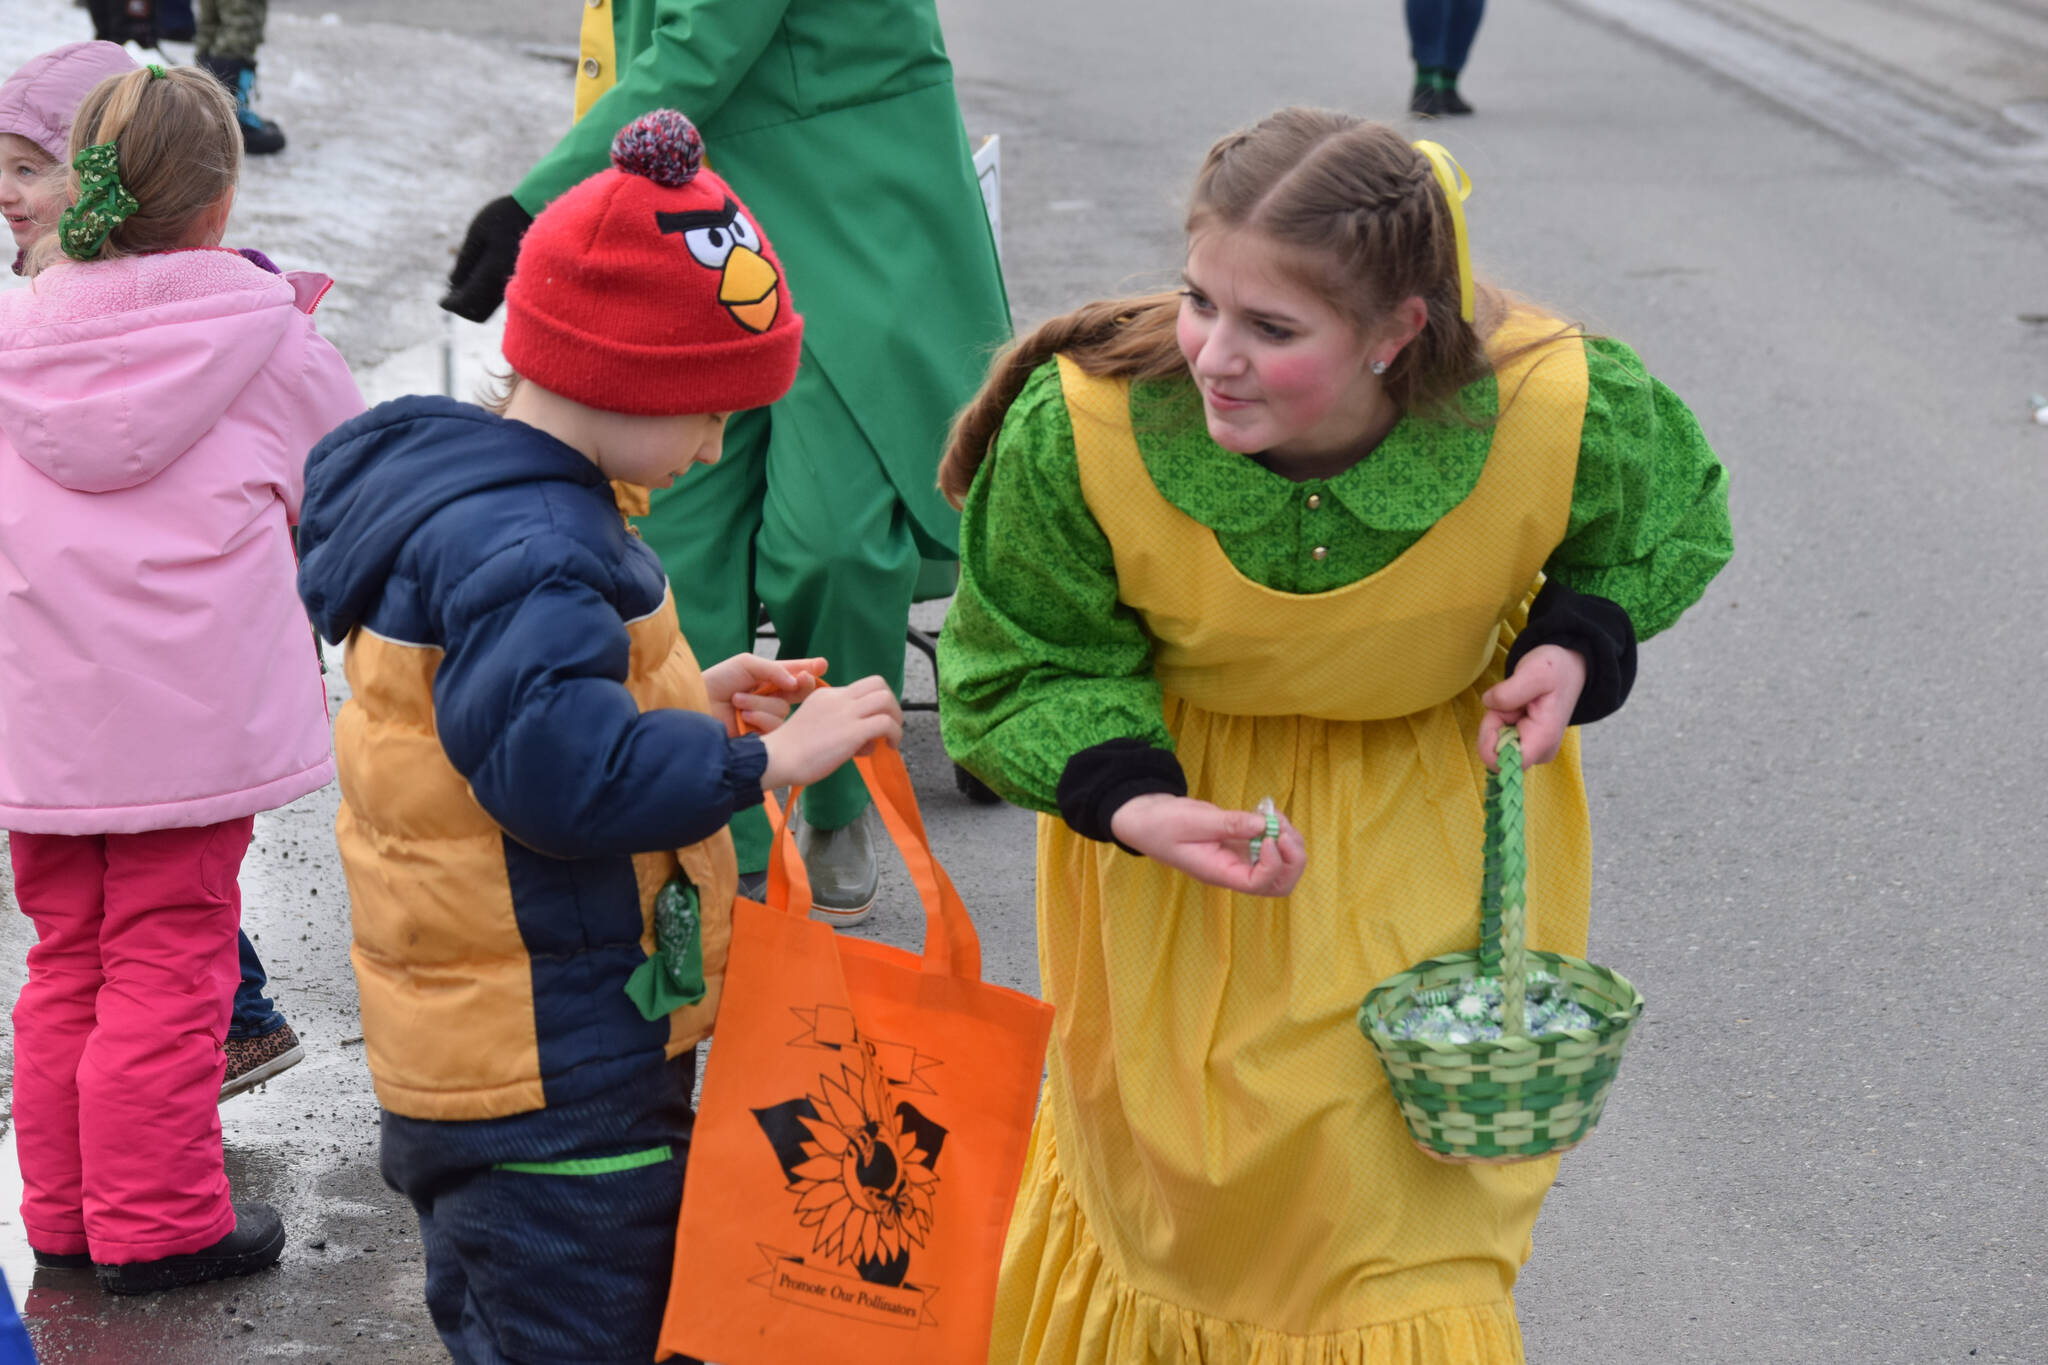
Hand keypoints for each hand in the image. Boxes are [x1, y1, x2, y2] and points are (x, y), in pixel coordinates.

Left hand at [441, 195, 533, 322]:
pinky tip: (476, 278)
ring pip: (489, 307)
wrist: (537, 209)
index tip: (442, 300)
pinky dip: (483, 295)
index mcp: (493, 271)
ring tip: (460, 285)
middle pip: (479, 313)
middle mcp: (505, 283)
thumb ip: (465, 260)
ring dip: (473, 302)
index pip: (468, 302)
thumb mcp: (478, 233)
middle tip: (450, 295)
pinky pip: (497, 298)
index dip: (452, 304)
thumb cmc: (504, 216)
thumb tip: (452, 284)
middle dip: (462, 308)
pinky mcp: (519, 280)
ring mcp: (513, 283)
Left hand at [701, 654, 824, 736]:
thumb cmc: (716, 682)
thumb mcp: (746, 664)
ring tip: (738, 701)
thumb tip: (797, 682)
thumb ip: (775, 670)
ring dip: (761, 703)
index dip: (809, 671)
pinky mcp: (763, 737)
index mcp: (766, 681)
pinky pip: (776, 726)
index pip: (794, 675)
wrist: (696, 705)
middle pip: (798, 693)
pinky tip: (743, 717)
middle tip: (802, 680)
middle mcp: (769, 699)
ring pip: (784, 710)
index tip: (822, 665)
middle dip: (801, 685)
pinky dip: (759, 718)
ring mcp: (766, 719)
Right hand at [758, 677, 903, 788]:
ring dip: (896, 719)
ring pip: (885, 699)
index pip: (861, 688)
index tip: (871, 726)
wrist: (777, 758)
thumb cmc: (790, 752)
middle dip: (891, 705)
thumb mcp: (814, 724)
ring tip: (892, 738)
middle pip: (878, 684)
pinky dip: (895, 734)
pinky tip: (890, 747)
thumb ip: (837, 724)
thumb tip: (864, 740)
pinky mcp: (852, 732)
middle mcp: (838, 698)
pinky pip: (886, 723)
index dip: (873, 705)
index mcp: (827, 694)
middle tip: (889, 727)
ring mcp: (846, 713)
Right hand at [1108, 794, 1305, 898]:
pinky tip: (1267, 814)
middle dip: (1291, 858)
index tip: (1269, 835)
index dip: (1273, 863)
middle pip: (1278, 884)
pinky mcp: (1240, 845)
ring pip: (1280, 866)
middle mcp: (1233, 871)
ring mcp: (1239, 859)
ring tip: (1274, 816)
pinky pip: (1270, 847)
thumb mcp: (1193, 821)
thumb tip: (1263, 825)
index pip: (1257, 883)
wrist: (1147, 819)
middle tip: (1282, 829)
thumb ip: (1229, 823)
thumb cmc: (1162, 824)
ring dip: (1288, 842)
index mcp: (1219, 872)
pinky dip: (1278, 831)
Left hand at [1479, 644, 1586, 769]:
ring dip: (1498, 719)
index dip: (1488, 741)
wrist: (1569, 669)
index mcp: (1543, 738)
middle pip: (1495, 752)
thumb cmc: (1555, 670)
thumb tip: (1489, 704)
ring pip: (1496, 744)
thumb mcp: (1535, 671)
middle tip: (1512, 700)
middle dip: (1494, 723)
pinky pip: (1500, 739)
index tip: (1498, 714)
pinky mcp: (1527, 745)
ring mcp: (1534, 750)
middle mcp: (1540, 752)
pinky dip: (1501, 721)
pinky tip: (1518, 708)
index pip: (1502, 764)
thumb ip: (1509, 692)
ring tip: (1519, 701)